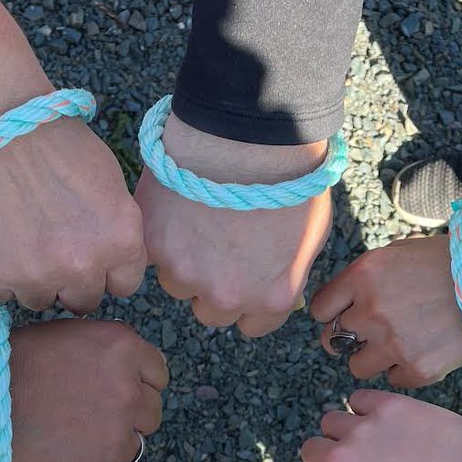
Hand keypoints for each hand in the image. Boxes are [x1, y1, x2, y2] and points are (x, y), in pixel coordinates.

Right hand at [0, 118, 146, 311]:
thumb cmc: (56, 144)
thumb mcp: (111, 185)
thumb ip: (116, 231)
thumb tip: (113, 264)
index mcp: (121, 242)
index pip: (123, 286)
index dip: (106, 270)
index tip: (90, 254)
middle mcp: (82, 265)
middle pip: (83, 300)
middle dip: (71, 279)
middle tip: (52, 246)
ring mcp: (35, 274)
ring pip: (40, 300)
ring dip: (33, 279)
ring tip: (20, 237)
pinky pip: (0, 293)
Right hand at [0, 318, 167, 461]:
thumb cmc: (13, 363)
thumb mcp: (72, 336)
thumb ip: (112, 355)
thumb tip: (137, 375)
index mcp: (123, 348)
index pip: (157, 374)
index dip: (136, 384)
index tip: (112, 391)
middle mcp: (128, 390)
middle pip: (152, 412)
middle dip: (128, 416)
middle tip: (87, 416)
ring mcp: (115, 434)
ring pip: (133, 446)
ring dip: (110, 443)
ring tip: (68, 435)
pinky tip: (58, 453)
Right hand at [135, 112, 331, 336]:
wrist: (250, 134)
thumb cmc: (291, 178)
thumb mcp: (310, 238)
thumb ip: (286, 274)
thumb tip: (271, 286)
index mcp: (269, 299)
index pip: (252, 327)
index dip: (249, 297)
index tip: (247, 275)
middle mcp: (225, 295)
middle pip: (210, 311)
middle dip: (213, 285)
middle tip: (218, 246)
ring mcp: (184, 271)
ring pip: (176, 282)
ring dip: (183, 260)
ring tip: (197, 218)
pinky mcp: (153, 242)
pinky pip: (151, 252)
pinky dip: (161, 233)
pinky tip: (178, 205)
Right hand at [294, 390, 461, 461]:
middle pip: (311, 449)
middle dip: (329, 455)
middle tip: (358, 461)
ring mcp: (361, 431)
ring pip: (331, 420)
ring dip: (346, 430)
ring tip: (374, 439)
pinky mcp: (387, 405)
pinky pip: (358, 398)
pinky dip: (367, 407)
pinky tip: (387, 420)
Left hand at [310, 235, 461, 386]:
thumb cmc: (449, 264)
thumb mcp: (398, 254)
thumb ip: (363, 278)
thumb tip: (337, 303)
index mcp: (363, 275)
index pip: (320, 310)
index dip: (332, 314)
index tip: (346, 315)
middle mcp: (371, 310)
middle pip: (332, 341)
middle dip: (349, 338)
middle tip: (372, 333)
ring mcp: (392, 342)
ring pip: (356, 367)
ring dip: (371, 359)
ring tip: (397, 344)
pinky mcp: (416, 368)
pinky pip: (391, 379)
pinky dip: (403, 370)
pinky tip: (423, 350)